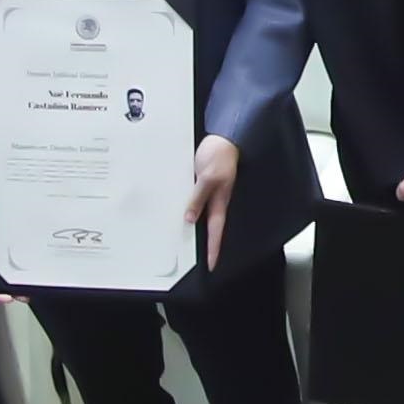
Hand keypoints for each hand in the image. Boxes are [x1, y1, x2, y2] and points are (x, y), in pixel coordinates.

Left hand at [187, 133, 239, 271]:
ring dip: (196, 230)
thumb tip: (190, 218)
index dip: (214, 249)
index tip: (211, 265)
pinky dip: (190, 212)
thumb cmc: (220, 155)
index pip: (216, 231)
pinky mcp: (202, 186)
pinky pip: (195, 203)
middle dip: (207, 245)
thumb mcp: (208, 177)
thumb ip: (198, 198)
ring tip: (189, 245)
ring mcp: (209, 194)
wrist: (222, 139)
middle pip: (210, 228)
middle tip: (203, 262)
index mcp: (219, 201)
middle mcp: (215, 200)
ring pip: (202, 216)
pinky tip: (182, 216)